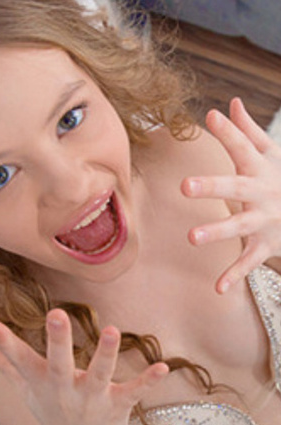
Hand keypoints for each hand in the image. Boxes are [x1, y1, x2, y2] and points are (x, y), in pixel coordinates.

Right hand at [0, 309, 167, 424]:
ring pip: (98, 374)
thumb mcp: (28, 395)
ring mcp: (91, 400)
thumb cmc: (54, 417)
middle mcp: (65, 392)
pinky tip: (162, 367)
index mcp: (42, 384)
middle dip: (58, 340)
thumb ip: (7, 370)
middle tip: (56, 314)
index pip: (19, 361)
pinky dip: (147, 380)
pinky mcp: (116, 406)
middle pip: (59, 364)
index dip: (4, 343)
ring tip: (110, 330)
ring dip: (105, 354)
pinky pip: (133, 392)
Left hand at [182, 97, 280, 293]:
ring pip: (239, 227)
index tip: (211, 117)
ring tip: (191, 237)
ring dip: (217, 231)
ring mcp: (264, 221)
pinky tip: (217, 288)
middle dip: (212, 186)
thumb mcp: (270, 154)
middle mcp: (262, 193)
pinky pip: (248, 262)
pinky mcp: (265, 245)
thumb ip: (247, 132)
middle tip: (185, 186)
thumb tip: (229, 103)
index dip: (229, 133)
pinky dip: (234, 275)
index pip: (243, 148)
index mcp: (259, 169)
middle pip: (236, 188)